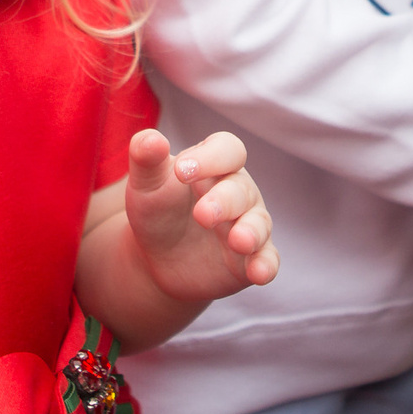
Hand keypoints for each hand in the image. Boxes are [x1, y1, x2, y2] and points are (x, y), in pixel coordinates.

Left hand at [124, 128, 279, 301]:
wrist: (159, 259)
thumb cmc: (158, 210)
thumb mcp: (147, 185)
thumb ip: (145, 159)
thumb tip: (149, 139)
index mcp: (216, 165)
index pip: (228, 150)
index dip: (211, 158)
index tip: (182, 171)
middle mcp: (239, 192)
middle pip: (241, 189)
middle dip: (225, 201)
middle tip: (202, 215)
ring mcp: (248, 225)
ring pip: (259, 224)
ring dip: (251, 232)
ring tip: (239, 241)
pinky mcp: (251, 259)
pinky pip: (267, 259)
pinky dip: (266, 265)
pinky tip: (259, 273)